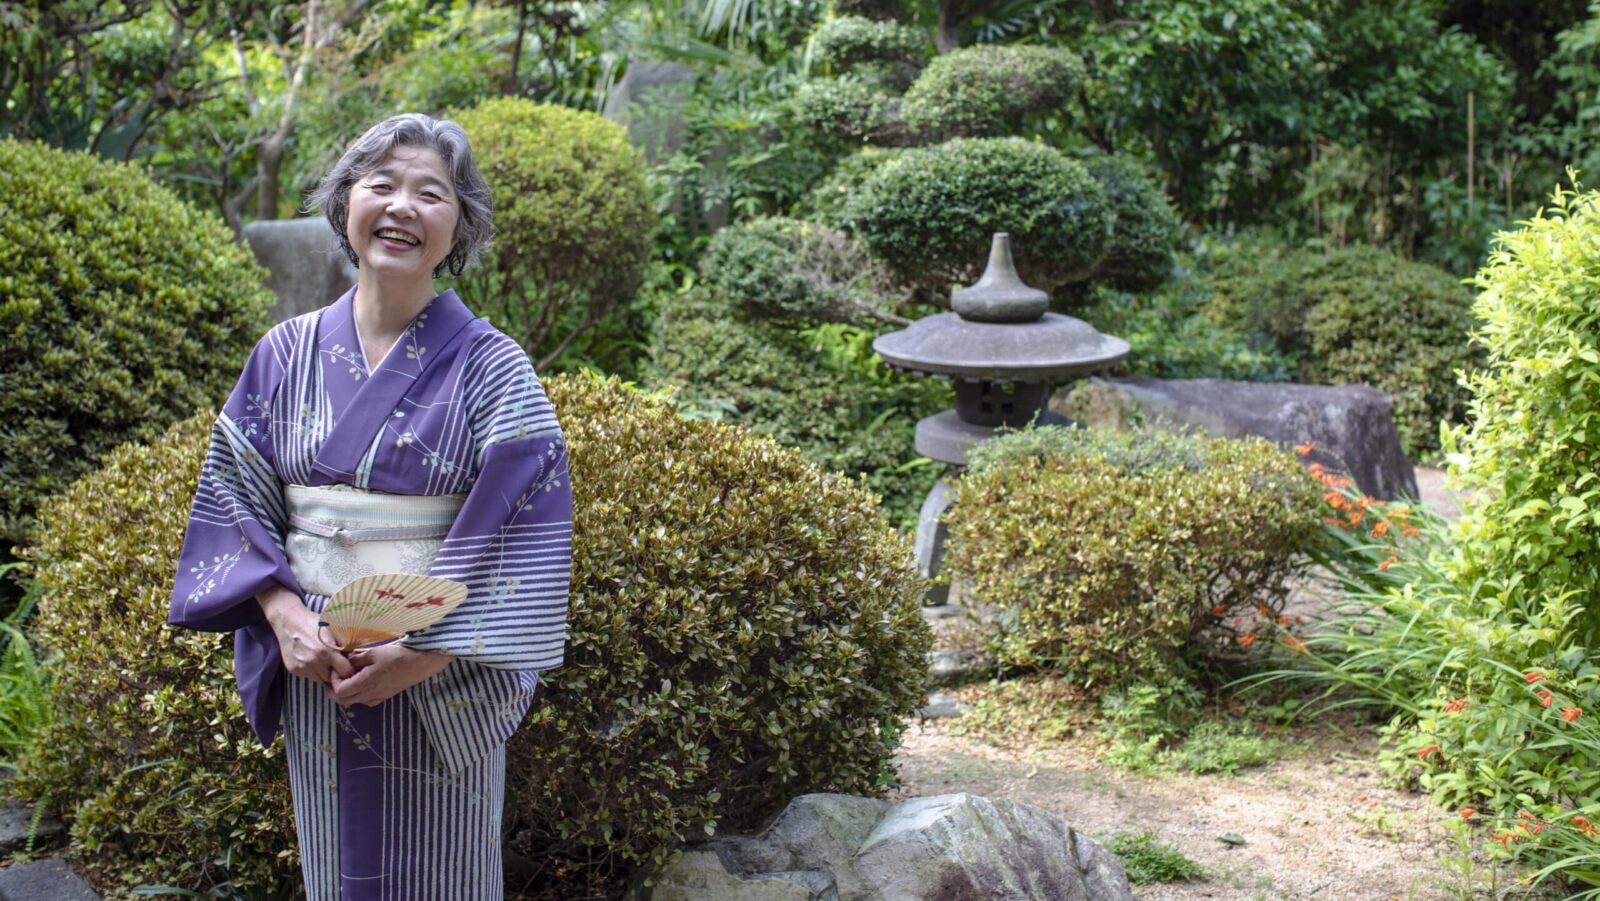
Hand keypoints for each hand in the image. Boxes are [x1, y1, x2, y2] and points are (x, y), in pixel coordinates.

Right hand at [257, 585, 354, 684]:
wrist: (288, 622)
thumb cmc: (314, 624)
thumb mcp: (333, 629)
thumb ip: (345, 643)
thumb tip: (359, 654)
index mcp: (327, 652)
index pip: (345, 671)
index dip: (350, 671)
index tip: (353, 669)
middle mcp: (314, 662)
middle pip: (333, 678)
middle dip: (337, 674)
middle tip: (339, 667)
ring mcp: (303, 668)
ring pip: (320, 679)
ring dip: (325, 674)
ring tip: (325, 662)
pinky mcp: (294, 670)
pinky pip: (309, 676)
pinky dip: (313, 671)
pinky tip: (312, 660)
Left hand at [327, 643, 452, 707]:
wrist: (419, 663)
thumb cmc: (397, 655)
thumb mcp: (373, 653)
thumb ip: (356, 659)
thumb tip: (345, 661)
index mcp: (365, 684)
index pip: (339, 691)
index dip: (333, 682)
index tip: (336, 669)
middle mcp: (369, 695)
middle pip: (344, 701)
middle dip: (335, 690)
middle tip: (334, 677)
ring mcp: (377, 697)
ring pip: (354, 701)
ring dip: (347, 692)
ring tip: (348, 677)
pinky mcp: (385, 696)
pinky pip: (365, 700)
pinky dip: (358, 694)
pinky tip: (362, 682)